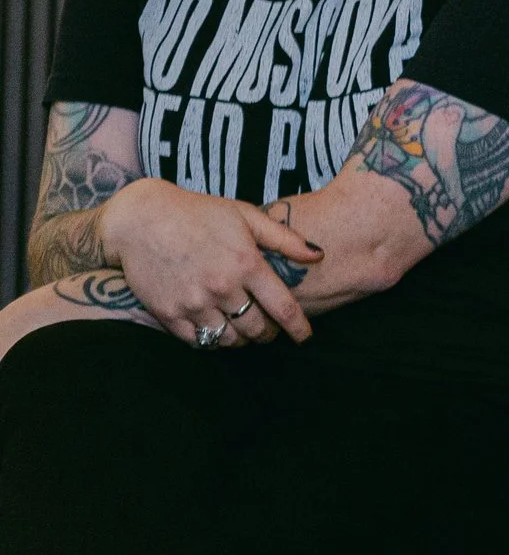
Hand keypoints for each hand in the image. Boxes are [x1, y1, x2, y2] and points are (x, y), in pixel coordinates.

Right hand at [98, 179, 321, 347]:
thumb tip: (319, 255)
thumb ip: (285, 238)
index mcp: (246, 263)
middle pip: (256, 329)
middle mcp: (222, 287)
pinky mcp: (168, 314)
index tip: (305, 336)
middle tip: (269, 330)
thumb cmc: (199, 213)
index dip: (297, 327)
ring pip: (228, 339)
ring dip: (241, 339)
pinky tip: (216, 329)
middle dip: (268, 334)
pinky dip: (211, 340)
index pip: (282, 307)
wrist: (142, 220)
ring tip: (244, 329)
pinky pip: (197, 341)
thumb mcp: (246, 216)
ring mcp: (193, 303)